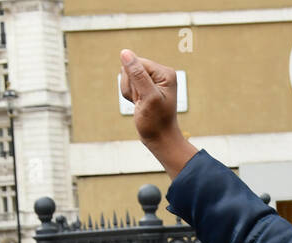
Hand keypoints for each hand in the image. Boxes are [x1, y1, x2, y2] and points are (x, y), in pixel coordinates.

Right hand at [119, 50, 196, 178]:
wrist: (160, 139)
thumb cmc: (156, 122)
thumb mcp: (148, 97)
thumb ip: (137, 75)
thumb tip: (125, 53)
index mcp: (165, 73)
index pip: (137, 62)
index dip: (133, 79)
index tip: (143, 96)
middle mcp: (160, 74)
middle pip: (131, 68)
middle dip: (131, 86)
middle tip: (141, 102)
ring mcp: (153, 81)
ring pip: (127, 77)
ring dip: (129, 92)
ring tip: (140, 105)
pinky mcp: (146, 87)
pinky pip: (128, 85)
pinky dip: (129, 96)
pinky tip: (138, 104)